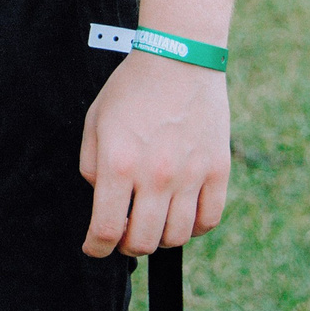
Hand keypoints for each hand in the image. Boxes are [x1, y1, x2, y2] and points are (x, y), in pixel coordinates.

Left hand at [79, 53, 229, 256]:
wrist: (179, 61)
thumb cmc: (131, 89)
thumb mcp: (94, 122)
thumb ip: (91, 166)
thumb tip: (102, 198)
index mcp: (119, 164)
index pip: (106, 228)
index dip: (96, 247)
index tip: (94, 249)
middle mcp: (156, 176)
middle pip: (143, 241)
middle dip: (126, 247)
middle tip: (122, 237)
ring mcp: (191, 175)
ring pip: (177, 236)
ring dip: (159, 238)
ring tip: (151, 223)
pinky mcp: (218, 170)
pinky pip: (209, 219)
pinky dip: (194, 228)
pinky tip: (181, 216)